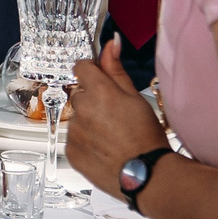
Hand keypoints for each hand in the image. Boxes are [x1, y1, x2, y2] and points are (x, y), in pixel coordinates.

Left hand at [61, 38, 166, 196]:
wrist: (146, 176)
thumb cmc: (146, 137)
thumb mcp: (136, 97)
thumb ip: (116, 69)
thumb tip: (111, 42)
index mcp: (99, 91)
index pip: (81, 67)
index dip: (92, 73)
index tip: (102, 82)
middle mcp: (82, 109)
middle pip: (80, 94)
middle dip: (93, 101)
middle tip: (115, 116)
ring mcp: (74, 131)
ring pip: (77, 117)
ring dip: (89, 122)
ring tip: (112, 136)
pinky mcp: (70, 151)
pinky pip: (74, 138)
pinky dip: (86, 142)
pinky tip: (105, 149)